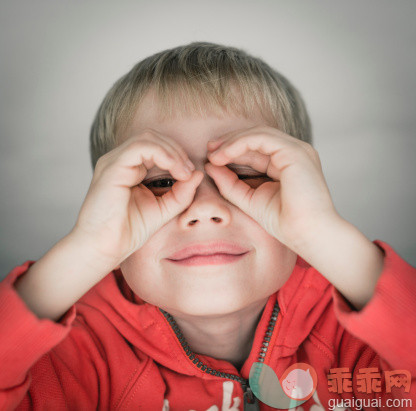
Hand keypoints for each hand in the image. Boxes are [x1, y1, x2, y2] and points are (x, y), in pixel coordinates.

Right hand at [72, 129, 201, 268]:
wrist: (106, 247)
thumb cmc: (128, 231)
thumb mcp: (163, 209)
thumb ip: (181, 193)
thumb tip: (198, 173)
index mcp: (130, 168)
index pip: (156, 147)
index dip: (177, 156)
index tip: (190, 175)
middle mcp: (120, 161)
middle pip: (153, 137)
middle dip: (177, 151)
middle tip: (188, 172)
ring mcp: (114, 162)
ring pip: (148, 138)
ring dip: (171, 152)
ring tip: (183, 172)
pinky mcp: (112, 167)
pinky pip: (139, 147)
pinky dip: (162, 154)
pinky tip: (174, 169)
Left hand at [205, 126, 339, 251]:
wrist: (306, 234)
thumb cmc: (284, 222)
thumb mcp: (249, 199)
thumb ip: (230, 183)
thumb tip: (210, 166)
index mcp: (287, 163)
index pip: (257, 148)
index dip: (233, 149)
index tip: (212, 157)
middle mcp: (294, 153)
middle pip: (257, 137)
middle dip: (230, 141)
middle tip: (209, 150)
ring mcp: (296, 150)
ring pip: (258, 134)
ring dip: (232, 142)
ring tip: (213, 154)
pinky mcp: (294, 152)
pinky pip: (261, 138)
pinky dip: (239, 144)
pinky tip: (223, 155)